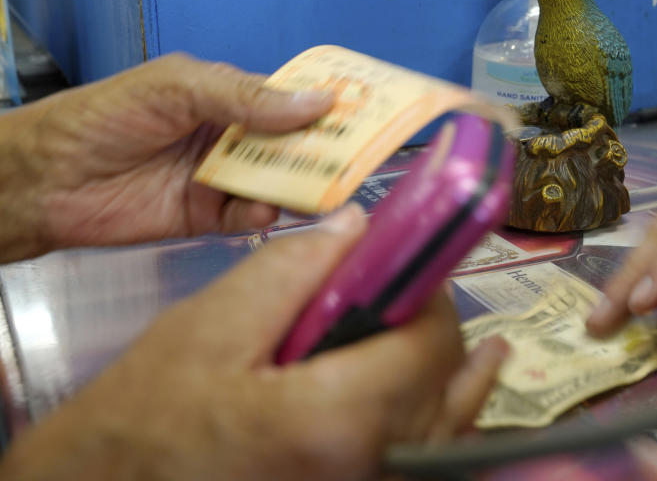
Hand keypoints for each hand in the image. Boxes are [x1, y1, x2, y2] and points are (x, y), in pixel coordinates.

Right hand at [0, 204, 506, 480]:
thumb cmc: (148, 415)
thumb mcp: (212, 325)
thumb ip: (294, 269)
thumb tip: (360, 226)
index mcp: (334, 418)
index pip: (429, 343)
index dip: (432, 296)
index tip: (416, 269)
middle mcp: (366, 468)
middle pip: (446, 389)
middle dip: (441, 336)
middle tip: (422, 299)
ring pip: (445, 434)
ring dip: (456, 384)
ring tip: (482, 351)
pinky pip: (419, 464)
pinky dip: (437, 429)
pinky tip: (442, 404)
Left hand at [7, 54, 332, 258]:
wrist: (43, 180)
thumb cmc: (104, 118)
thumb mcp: (178, 89)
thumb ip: (246, 97)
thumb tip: (318, 101)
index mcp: (228, 98)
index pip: (291, 100)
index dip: (327, 106)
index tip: (369, 112)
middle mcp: (232, 138)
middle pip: (293, 146)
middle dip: (323, 150)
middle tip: (359, 158)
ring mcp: (221, 179)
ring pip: (277, 184)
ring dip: (298, 187)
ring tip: (320, 190)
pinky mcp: (207, 218)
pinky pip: (248, 219)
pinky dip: (260, 217)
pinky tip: (260, 212)